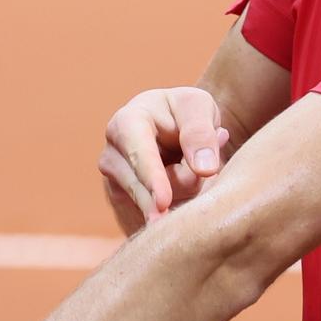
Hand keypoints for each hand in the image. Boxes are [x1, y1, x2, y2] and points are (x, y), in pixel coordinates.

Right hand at [98, 86, 231, 234]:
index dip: (152, 179)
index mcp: (126, 122)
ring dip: (183, 192)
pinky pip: (154, 214)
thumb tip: (205, 169)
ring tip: (192, 166)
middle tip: (208, 172)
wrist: (170, 125)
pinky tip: (181, 181)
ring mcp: (114, 180)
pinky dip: (176, 202)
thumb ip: (202, 133)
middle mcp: (112, 153)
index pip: (138, 154)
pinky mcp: (124, 200)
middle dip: (182, 185)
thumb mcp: (199, 107)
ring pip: (153, 204)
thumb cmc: (184, 112)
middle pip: (146, 187)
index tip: (163, 202)